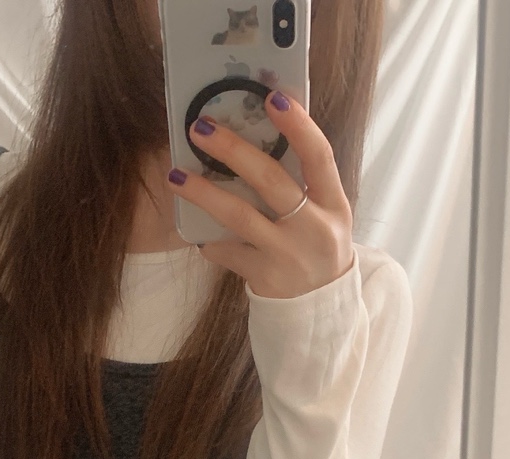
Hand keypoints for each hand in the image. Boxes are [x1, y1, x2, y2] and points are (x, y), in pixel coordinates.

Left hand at [167, 91, 354, 300]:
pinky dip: (211, 241)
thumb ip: (302, 181)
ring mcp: (288, 254)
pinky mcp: (266, 278)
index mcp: (333, 203)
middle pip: (270, 180)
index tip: (273, 97)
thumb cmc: (316, 247)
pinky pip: (228, 252)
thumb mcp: (325, 214)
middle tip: (200, 128)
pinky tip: (197, 234)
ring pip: (240, 216)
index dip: (298, 126)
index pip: (319, 157)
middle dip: (233, 150)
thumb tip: (262, 129)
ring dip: (204, 193)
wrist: (320, 309)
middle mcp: (314, 228)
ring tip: (175, 175)